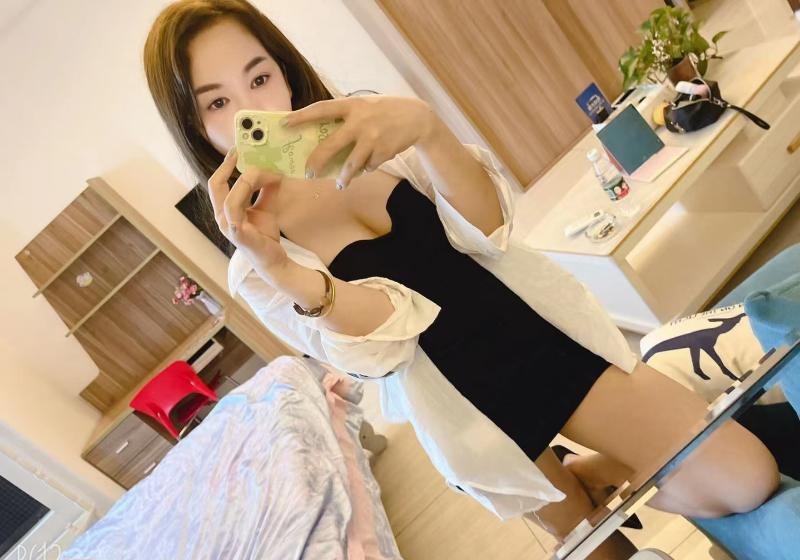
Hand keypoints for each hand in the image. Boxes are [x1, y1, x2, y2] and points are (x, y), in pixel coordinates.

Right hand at [207, 149, 287, 277]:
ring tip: (268, 174)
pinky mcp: (238, 234)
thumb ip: (266, 190)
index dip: (224, 165)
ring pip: (229, 196)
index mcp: (225, 209)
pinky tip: (269, 184)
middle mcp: (222, 217)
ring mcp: (228, 226)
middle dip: (227, 166)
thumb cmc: (265, 235)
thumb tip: (273, 170)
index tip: (236, 150)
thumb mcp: (266, 207)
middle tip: (240, 151)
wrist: (274, 259)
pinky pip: (236, 209)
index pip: (217, 183)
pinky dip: (248, 194)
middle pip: (216, 185)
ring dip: (248, 181)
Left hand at [282, 96, 439, 188]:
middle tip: (308, 173)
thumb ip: (346, 116)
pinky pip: (368, 166)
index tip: (284, 124)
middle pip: (331, 145)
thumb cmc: (385, 111)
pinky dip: (366, 168)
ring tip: (340, 185)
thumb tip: (322, 135)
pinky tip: (369, 165)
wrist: (418, 117)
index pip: (321, 109)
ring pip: (351, 164)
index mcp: (352, 105)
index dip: (301, 117)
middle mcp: (360, 121)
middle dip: (317, 161)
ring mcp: (372, 138)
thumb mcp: (365, 105)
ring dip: (344, 177)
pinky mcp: (383, 152)